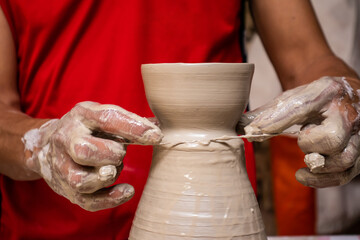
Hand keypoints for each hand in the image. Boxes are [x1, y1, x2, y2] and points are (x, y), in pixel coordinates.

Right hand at [22, 101, 162, 210]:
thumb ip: (129, 122)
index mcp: (81, 116)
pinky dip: (110, 199)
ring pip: (81, 180)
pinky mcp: (66, 188)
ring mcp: (62, 166)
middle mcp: (66, 139)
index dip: (134, 128)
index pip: (107, 119)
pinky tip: (127, 191)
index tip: (157, 136)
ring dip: (106, 176)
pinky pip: (87, 200)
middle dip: (111, 154)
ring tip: (114, 169)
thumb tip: (160, 127)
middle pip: (84, 150)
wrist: (46, 144)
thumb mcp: (102, 116)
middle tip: (120, 153)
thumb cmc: (87, 129)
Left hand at [241, 76, 359, 187]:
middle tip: (302, 140)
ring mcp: (359, 134)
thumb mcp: (293, 98)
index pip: (301, 106)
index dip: (277, 120)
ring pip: (344, 159)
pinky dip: (322, 180)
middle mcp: (348, 112)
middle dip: (310, 145)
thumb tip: (242, 129)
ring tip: (304, 162)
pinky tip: (304, 175)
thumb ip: (268, 113)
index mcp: (327, 91)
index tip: (256, 131)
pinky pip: (346, 174)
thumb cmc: (314, 98)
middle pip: (333, 138)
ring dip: (318, 167)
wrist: (345, 96)